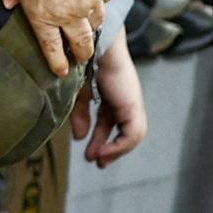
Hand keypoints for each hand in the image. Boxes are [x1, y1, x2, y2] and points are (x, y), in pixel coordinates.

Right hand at [0, 0, 119, 80]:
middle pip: (96, 17)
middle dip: (92, 24)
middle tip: (88, 31)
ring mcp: (68, 12)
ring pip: (80, 38)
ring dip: (81, 49)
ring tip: (80, 57)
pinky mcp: (43, 19)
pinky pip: (51, 46)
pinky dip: (56, 60)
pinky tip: (59, 70)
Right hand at [82, 36, 150, 166]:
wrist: (93, 49)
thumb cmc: (84, 65)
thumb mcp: (79, 96)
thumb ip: (80, 117)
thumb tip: (79, 137)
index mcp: (114, 96)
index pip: (112, 123)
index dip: (102, 139)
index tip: (90, 154)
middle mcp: (126, 101)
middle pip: (124, 132)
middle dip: (111, 149)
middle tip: (98, 163)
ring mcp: (132, 103)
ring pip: (133, 135)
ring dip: (116, 150)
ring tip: (99, 159)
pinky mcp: (133, 107)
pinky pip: (132, 134)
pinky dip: (119, 146)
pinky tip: (104, 151)